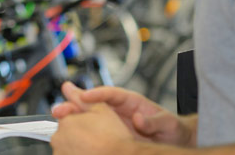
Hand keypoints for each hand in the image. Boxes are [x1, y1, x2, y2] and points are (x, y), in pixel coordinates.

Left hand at [51, 102, 134, 154]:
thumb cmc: (115, 137)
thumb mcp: (101, 109)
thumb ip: (80, 96)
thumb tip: (67, 86)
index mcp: (65, 122)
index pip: (65, 116)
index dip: (80, 119)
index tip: (92, 126)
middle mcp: (58, 139)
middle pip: (65, 132)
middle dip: (78, 132)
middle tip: (96, 137)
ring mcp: (62, 154)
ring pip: (67, 146)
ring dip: (78, 145)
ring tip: (96, 147)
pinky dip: (79, 154)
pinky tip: (94, 153)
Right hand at [52, 81, 195, 146]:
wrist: (175, 140)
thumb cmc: (172, 129)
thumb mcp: (167, 124)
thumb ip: (154, 121)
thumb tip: (139, 120)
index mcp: (131, 101)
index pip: (111, 93)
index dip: (97, 93)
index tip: (84, 96)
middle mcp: (119, 109)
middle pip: (94, 101)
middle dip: (76, 101)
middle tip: (62, 104)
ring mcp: (113, 121)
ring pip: (89, 114)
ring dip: (74, 113)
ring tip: (59, 114)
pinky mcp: (111, 132)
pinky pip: (93, 128)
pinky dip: (81, 127)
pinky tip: (70, 131)